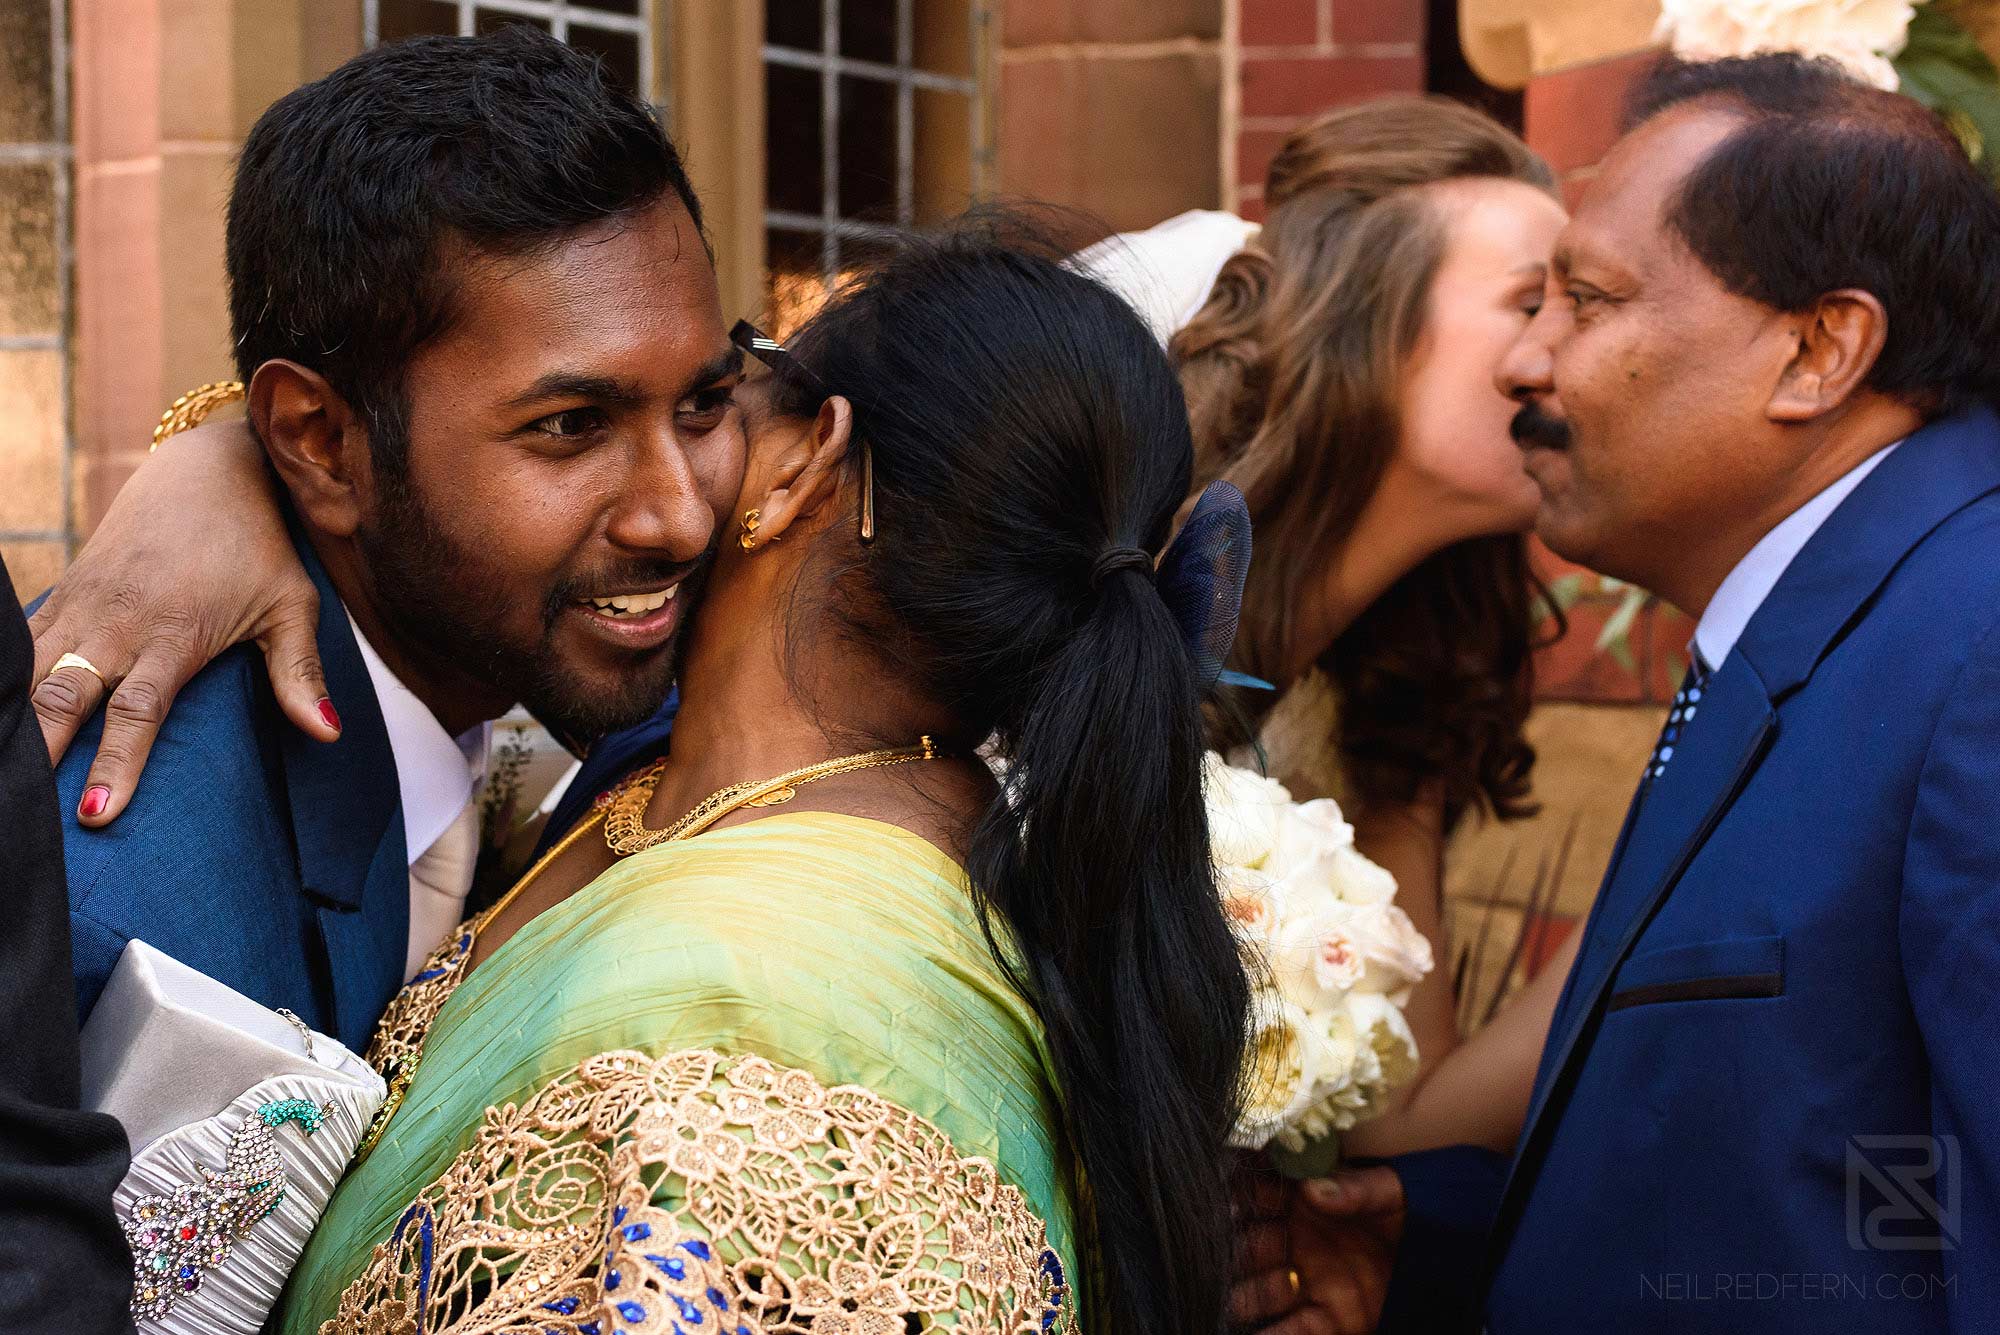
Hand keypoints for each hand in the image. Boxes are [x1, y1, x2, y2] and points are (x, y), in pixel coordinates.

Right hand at [28, 418, 334, 824]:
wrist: (209, 469)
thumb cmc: (259, 545)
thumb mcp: (292, 605)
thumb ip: (299, 673)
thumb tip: (328, 734)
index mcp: (174, 633)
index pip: (138, 712)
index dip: (116, 763)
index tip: (98, 813)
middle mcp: (118, 623)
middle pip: (63, 698)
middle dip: (39, 753)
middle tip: (21, 809)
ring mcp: (84, 606)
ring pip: (30, 671)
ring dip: (12, 720)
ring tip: (3, 772)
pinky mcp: (64, 592)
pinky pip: (20, 642)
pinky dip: (4, 678)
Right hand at [1232, 1165, 1405, 1333]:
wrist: (1446, 1252)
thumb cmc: (1412, 1209)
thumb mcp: (1392, 1191)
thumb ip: (1357, 1189)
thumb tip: (1315, 1188)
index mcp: (1304, 1200)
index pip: (1260, 1194)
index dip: (1241, 1195)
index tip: (1227, 1198)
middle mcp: (1295, 1240)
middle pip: (1251, 1246)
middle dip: (1235, 1251)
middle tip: (1220, 1252)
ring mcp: (1307, 1281)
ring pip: (1262, 1291)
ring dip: (1246, 1297)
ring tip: (1231, 1301)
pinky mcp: (1327, 1318)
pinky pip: (1294, 1331)